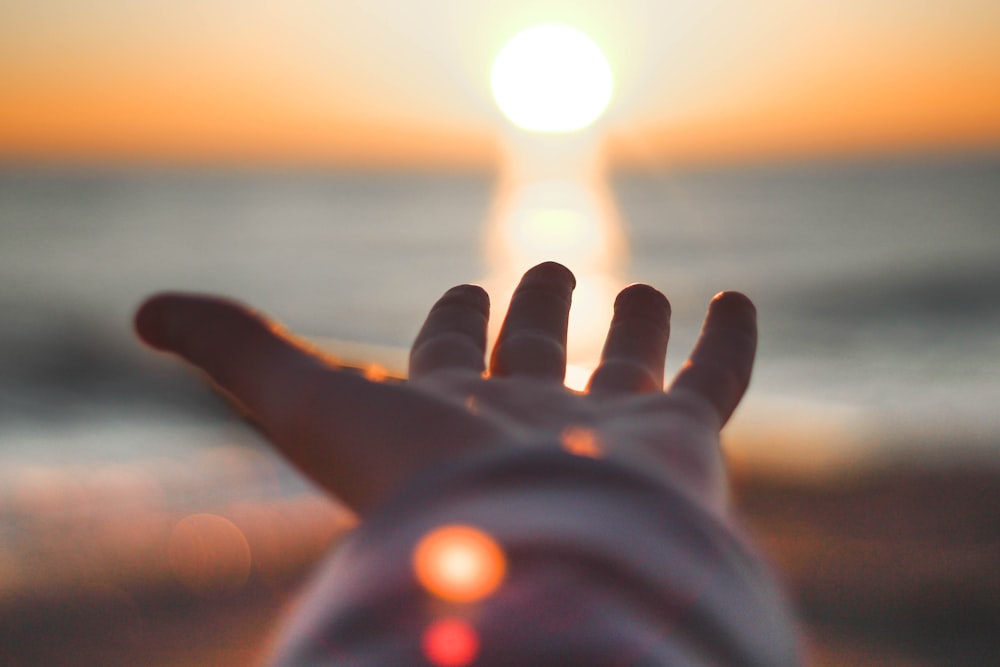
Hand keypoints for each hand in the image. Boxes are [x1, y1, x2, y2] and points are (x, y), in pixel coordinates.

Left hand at [135, 262, 755, 513]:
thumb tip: (141, 310)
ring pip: (628, 368)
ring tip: (642, 286)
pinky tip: (734, 297)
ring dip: (635, 326)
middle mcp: (526, 423)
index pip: (447, 358)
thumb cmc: (415, 486)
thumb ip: (232, 347)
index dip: (453, 324)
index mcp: (447, 415)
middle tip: (548, 270)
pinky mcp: (681, 442)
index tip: (464, 293)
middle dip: (538, 315)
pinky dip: (730, 341)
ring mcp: (607, 433)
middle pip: (534, 358)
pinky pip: (716, 381)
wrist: (533, 563)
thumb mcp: (304, 399)